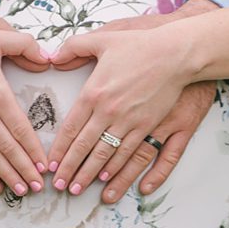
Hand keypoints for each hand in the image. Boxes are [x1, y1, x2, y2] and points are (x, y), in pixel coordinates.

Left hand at [46, 22, 193, 193]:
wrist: (176, 52)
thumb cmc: (141, 44)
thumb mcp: (103, 39)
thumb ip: (74, 48)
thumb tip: (53, 58)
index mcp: (94, 92)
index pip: (70, 129)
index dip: (59, 150)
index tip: (51, 165)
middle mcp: (109, 111)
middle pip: (84, 147)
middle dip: (70, 169)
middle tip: (60, 185)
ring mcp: (130, 120)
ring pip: (105, 155)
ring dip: (90, 174)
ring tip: (78, 188)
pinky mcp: (149, 124)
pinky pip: (129, 152)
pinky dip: (117, 167)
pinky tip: (108, 178)